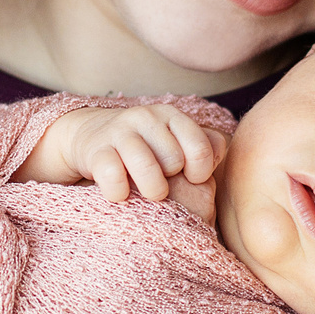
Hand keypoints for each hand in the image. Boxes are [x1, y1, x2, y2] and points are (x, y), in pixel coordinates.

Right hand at [22, 103, 227, 215]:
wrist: (93, 136)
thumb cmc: (147, 147)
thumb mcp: (177, 140)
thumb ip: (208, 145)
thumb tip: (221, 154)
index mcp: (172, 116)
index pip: (201, 147)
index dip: (200, 172)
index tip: (190, 180)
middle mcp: (146, 117)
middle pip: (174, 161)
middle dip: (171, 180)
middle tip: (162, 183)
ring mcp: (120, 131)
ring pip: (146, 167)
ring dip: (151, 189)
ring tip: (149, 198)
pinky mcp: (96, 149)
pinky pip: (113, 176)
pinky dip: (119, 193)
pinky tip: (121, 195)